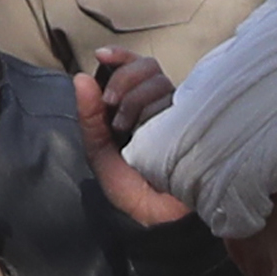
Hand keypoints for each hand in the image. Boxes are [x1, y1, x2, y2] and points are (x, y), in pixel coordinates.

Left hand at [74, 47, 187, 224]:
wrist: (157, 220)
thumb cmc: (131, 190)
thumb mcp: (99, 153)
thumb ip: (89, 117)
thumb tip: (81, 77)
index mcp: (138, 108)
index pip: (135, 68)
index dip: (122, 56)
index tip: (101, 56)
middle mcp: (161, 107)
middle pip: (149, 68)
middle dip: (125, 79)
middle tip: (112, 107)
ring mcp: (180, 115)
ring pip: (161, 83)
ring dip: (137, 100)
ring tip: (129, 129)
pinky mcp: (195, 124)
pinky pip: (178, 101)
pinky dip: (156, 109)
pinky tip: (151, 129)